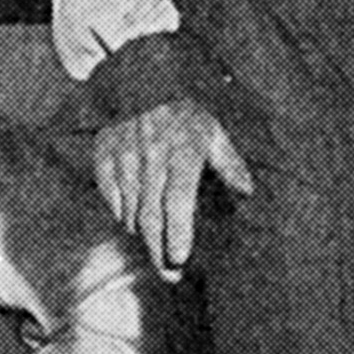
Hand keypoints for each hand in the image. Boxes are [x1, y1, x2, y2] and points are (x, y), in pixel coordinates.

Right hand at [92, 99, 252, 279]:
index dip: (179, 233)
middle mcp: (152, 155)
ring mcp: (124, 155)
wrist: (141, 79)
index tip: (182, 258)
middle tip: (170, 275)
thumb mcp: (213, 131)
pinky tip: (132, 225)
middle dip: (160, 250)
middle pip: (153, 215)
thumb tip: (248, 191)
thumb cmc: (184, 111)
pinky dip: (121, 214)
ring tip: (156, 254)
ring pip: (130, 209)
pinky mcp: (104, 153)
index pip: (178, 201)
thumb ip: (229, 162)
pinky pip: (110, 195)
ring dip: (143, 237)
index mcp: (183, 150)